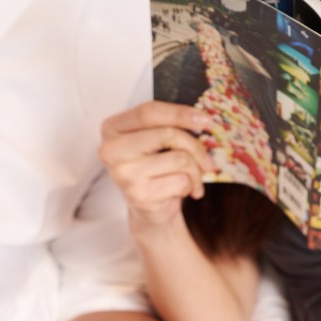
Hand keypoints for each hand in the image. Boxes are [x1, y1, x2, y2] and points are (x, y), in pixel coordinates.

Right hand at [99, 100, 213, 227]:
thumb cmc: (153, 168)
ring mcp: (124, 175)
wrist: (147, 208)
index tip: (205, 119)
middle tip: (209, 160)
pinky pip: (180, 182)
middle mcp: (112, 151)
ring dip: (196, 171)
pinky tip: (182, 191)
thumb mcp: (154, 140)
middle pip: (167, 134)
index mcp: (112, 128)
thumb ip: (167, 125)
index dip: (180, 113)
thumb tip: (203, 119)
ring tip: (194, 179)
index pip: (149, 112)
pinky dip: (189, 186)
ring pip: (179, 159)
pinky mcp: (139, 196)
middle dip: (195, 146)